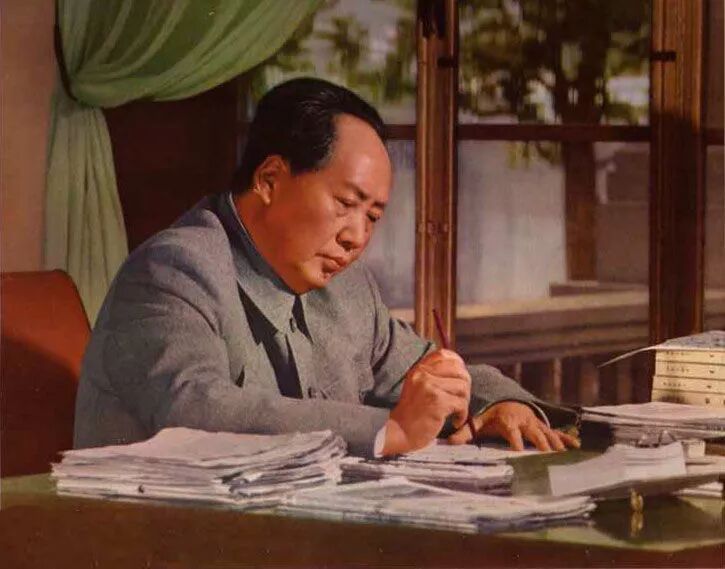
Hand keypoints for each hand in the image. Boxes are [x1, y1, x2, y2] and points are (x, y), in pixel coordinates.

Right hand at [383, 349, 470, 455]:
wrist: (399, 431)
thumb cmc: (411, 413)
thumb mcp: (416, 386)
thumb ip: (431, 375)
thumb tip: (458, 369)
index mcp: (418, 369)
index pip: (443, 354)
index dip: (457, 363)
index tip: (461, 376)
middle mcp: (423, 374)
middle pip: (458, 370)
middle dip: (465, 385)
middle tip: (461, 398)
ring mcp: (430, 387)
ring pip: (462, 387)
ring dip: (464, 401)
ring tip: (457, 411)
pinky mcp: (438, 401)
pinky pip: (461, 403)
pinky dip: (462, 414)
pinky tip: (456, 421)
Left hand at [447, 401, 579, 450]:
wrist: (505, 401)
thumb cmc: (490, 415)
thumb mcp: (477, 422)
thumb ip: (464, 432)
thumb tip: (448, 442)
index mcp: (508, 421)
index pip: (513, 434)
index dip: (516, 443)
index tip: (520, 454)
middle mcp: (524, 422)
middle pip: (534, 434)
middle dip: (542, 445)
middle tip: (549, 457)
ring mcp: (535, 424)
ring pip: (548, 434)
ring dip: (556, 444)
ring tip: (564, 456)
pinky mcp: (542, 426)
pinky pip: (556, 432)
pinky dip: (566, 438)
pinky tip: (577, 446)